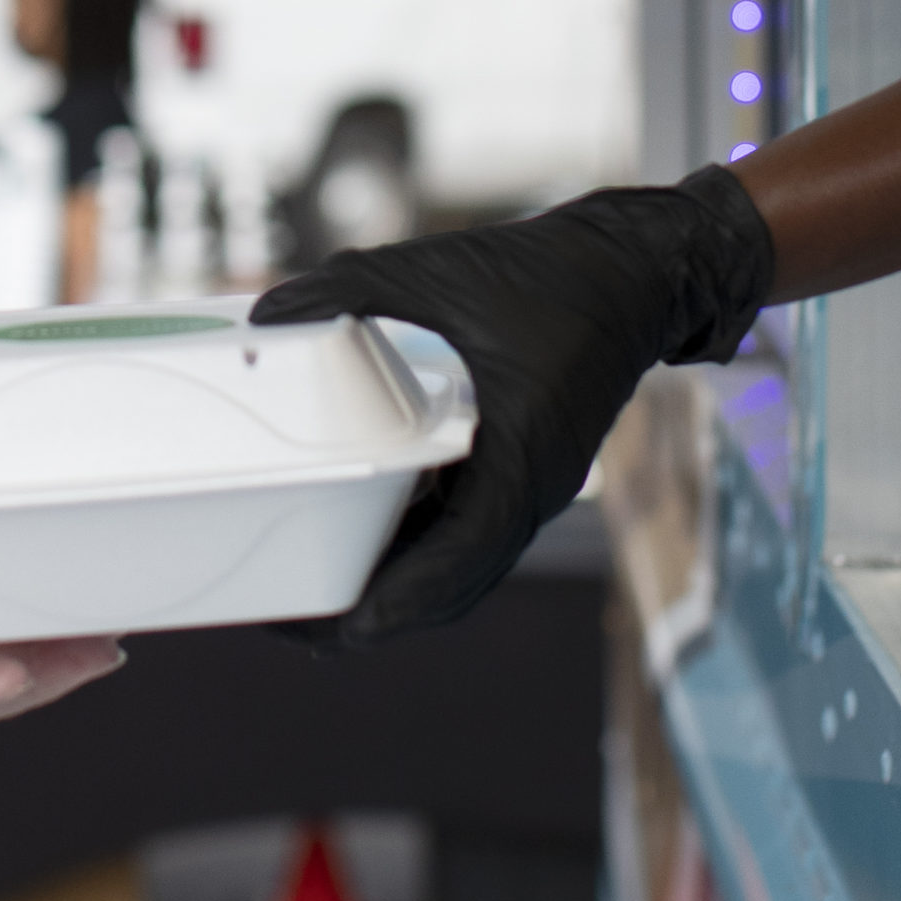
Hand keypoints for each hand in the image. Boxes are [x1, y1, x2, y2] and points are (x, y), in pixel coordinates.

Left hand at [249, 165, 772, 646]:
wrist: (633, 272)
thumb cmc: (551, 275)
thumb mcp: (439, 271)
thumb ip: (350, 290)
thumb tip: (268, 313)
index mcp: (520, 459)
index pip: (458, 562)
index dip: (395, 602)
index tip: (337, 629)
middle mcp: (527, 492)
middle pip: (446, 589)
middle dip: (372, 614)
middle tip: (290, 623)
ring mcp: (524, 490)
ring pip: (453, 571)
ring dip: (389, 590)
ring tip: (310, 598)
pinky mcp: (516, 476)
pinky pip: (459, 535)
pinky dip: (409, 552)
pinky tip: (353, 541)